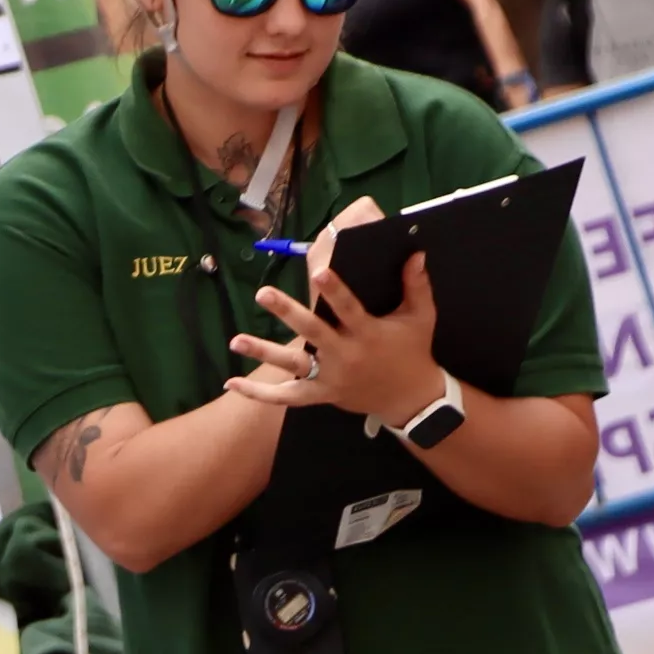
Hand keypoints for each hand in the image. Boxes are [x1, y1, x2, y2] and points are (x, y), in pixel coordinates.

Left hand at [228, 200, 443, 421]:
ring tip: (235, 340)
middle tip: (263, 293)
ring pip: (293, 365)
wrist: (411, 399)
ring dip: (263, 352)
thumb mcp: (421, 317)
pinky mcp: (321, 394)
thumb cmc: (413, 350)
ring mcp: (331, 377)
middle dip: (287, 313)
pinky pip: (287, 397)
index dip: (334, 291)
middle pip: (313, 332)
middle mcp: (346, 355)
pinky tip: (232, 383)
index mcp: (369, 333)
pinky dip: (259, 393)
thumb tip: (415, 254)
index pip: (350, 308)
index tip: (318, 272)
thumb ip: (416, 285)